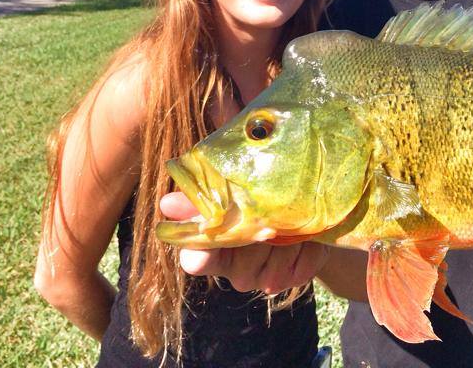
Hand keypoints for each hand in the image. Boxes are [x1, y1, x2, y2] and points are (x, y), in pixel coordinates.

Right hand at [159, 192, 328, 293]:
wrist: (305, 215)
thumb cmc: (260, 200)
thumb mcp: (234, 193)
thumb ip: (206, 199)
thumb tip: (168, 204)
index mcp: (213, 248)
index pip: (196, 260)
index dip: (199, 256)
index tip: (202, 253)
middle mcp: (235, 270)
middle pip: (242, 258)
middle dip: (257, 232)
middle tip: (268, 215)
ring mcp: (263, 279)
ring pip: (273, 261)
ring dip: (285, 237)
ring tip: (289, 220)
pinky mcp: (291, 279)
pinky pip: (297, 266)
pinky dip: (303, 247)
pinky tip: (303, 235)